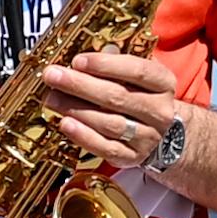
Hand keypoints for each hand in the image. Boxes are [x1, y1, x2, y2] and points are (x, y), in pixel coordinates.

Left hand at [39, 46, 188, 174]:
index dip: (105, 65)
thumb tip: (81, 61)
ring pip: (110, 123)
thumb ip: (114, 64)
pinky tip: (65, 124)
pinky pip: (106, 148)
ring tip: (52, 99)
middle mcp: (160, 111)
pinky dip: (84, 136)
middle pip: (117, 97)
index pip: (137, 71)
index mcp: (164, 83)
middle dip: (80, 85)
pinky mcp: (133, 157)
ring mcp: (148, 137)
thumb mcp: (136, 76)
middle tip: (52, 76)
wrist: (161, 134)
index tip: (77, 60)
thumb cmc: (140, 96)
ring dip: (77, 109)